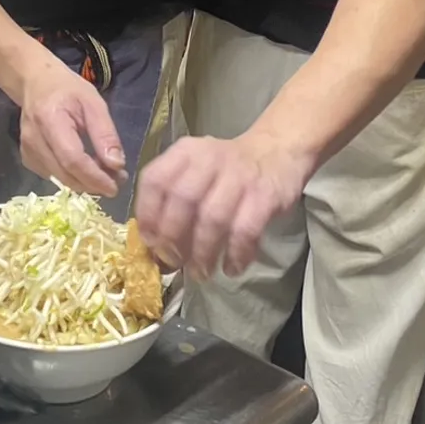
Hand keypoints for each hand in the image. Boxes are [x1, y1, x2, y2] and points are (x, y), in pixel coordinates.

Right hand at [16, 52, 125, 195]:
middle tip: (116, 180)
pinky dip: (71, 177)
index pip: (72, 159)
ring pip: (60, 179)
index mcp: (50, 120)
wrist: (36, 83)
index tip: (115, 186)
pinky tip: (84, 166)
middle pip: (65, 174)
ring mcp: (27, 150)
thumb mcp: (93, 102)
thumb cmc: (67, 89)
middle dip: (93, 183)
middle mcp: (34, 139)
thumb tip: (116, 165)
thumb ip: (105, 133)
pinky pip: (53, 176)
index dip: (94, 177)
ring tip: (104, 173)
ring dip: (84, 182)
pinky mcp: (27, 157)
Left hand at [134, 131, 311, 278]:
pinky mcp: (265, 195)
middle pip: (182, 200)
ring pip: (213, 218)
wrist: (276, 152)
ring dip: (203, 252)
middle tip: (175, 262)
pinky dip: (236, 254)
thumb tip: (154, 250)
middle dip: (173, 238)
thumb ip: (172, 202)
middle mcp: (208, 159)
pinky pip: (245, 230)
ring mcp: (239, 176)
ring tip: (201, 272)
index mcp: (184, 153)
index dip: (147, 214)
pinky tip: (231, 268)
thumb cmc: (225, 171)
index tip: (150, 242)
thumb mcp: (194, 172)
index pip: (155, 180)